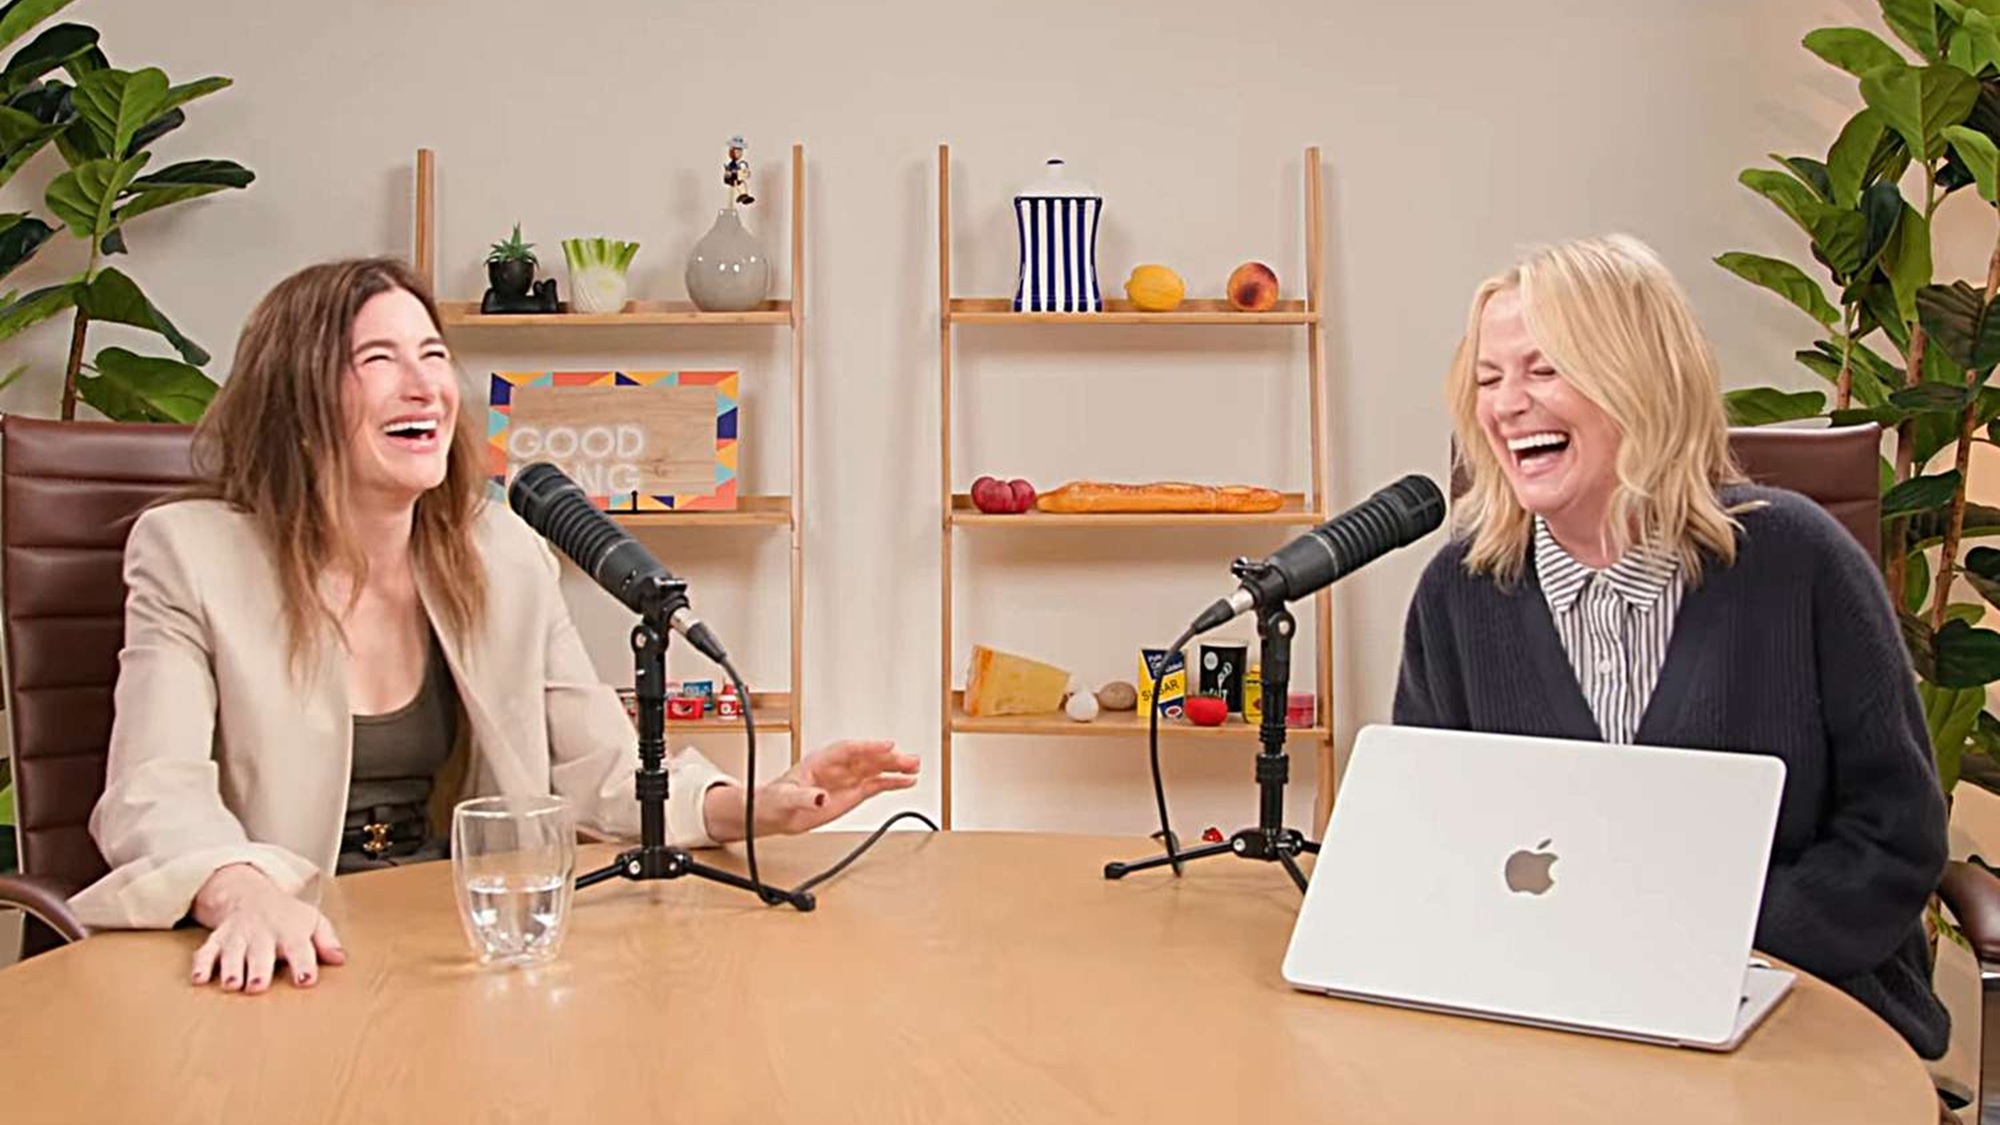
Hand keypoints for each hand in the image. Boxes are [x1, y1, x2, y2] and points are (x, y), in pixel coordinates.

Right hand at [189, 863, 345, 993]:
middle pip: (260, 953)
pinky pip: (206, 952)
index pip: (300, 949)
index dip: (303, 964)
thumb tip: (340, 959)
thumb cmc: (286, 915)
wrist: (250, 893)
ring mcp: (238, 937)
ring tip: (232, 985)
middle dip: (258, 970)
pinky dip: (201, 965)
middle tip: (257, 986)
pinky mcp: (217, 940)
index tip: (305, 980)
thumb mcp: (313, 921)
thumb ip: (327, 941)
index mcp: (290, 932)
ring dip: (231, 968)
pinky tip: (199, 979)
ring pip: (232, 953)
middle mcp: (262, 934)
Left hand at [705, 740, 920, 839]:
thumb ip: (804, 798)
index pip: (848, 749)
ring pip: (875, 769)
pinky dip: (891, 782)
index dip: (868, 746)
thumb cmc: (775, 800)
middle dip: (888, 758)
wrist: (774, 813)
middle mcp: (837, 767)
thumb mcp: (785, 799)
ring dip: (895, 767)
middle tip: (908, 760)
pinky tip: (906, 781)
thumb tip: (820, 797)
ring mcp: (846, 778)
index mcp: (820, 760)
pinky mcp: (851, 793)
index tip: (887, 746)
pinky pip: (875, 784)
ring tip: (914, 768)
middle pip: (867, 757)